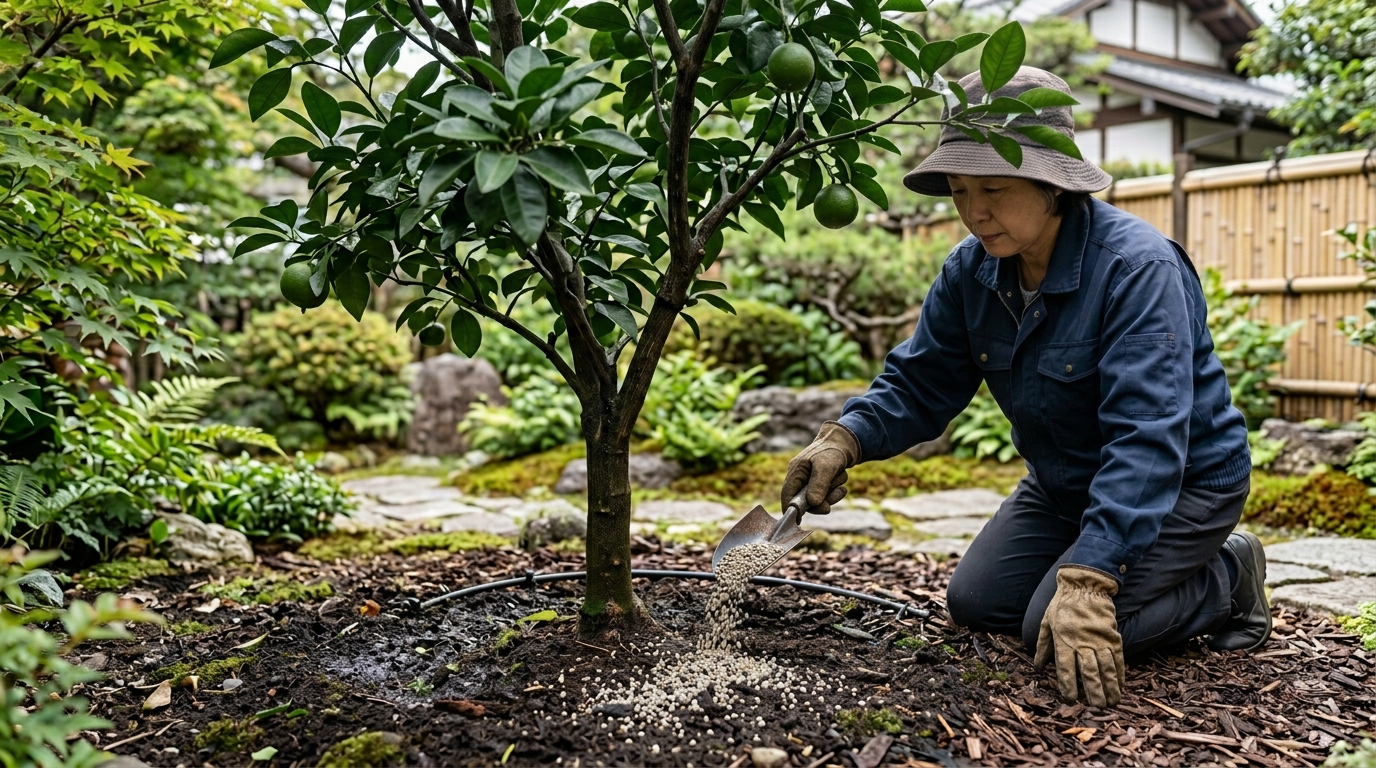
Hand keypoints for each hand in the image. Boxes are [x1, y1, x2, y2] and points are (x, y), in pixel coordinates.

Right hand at [780, 421, 859, 514]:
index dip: (790, 509)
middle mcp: (801, 478)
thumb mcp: (826, 466)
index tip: (797, 522)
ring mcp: (811, 481)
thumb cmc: (832, 451)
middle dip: (821, 501)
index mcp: (796, 471)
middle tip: (832, 498)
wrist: (847, 442)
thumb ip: (818, 484)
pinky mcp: (821, 484)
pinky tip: (841, 484)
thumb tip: (812, 503)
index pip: (787, 495)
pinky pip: (827, 497)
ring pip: (819, 500)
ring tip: (839, 480)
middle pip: (805, 502)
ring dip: (831, 494)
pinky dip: (836, 492)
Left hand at [1034, 565, 1125, 706]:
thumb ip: (1043, 646)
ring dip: (1109, 687)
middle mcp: (1082, 643)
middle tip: (1096, 707)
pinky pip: (1117, 659)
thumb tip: (1037, 667)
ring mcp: (1099, 641)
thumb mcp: (1046, 623)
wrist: (1084, 586)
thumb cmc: (1062, 605)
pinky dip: (1119, 674)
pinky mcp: (1113, 637)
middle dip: (1093, 692)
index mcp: (1063, 641)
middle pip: (1089, 673)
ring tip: (1111, 702)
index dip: (1068, 686)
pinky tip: (1120, 686)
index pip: (1065, 669)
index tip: (1071, 699)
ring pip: (1106, 669)